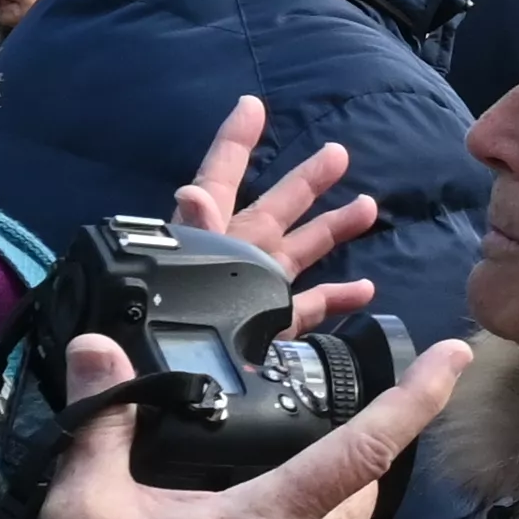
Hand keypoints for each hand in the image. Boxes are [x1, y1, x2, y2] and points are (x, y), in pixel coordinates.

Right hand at [0, 332, 469, 518]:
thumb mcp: (86, 504)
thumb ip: (102, 416)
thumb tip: (94, 345)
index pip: (367, 446)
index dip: (420, 395)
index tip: (454, 355)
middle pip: (362, 488)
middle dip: (343, 457)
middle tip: (292, 445)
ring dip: (330, 509)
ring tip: (269, 500)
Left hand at [174, 94, 383, 336]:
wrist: (159, 412)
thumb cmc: (150, 345)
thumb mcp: (165, 279)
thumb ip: (185, 237)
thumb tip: (191, 193)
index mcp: (201, 242)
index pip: (217, 181)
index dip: (234, 143)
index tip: (252, 106)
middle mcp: (230, 260)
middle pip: (272, 211)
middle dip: (305, 182)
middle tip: (338, 154)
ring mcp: (251, 294)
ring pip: (298, 254)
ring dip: (332, 231)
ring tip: (367, 208)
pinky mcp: (267, 332)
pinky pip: (307, 308)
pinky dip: (337, 297)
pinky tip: (366, 290)